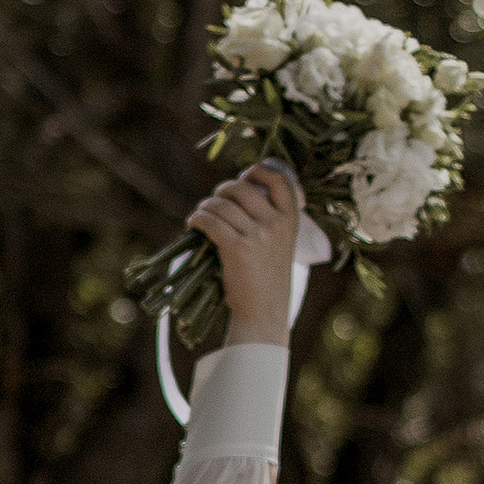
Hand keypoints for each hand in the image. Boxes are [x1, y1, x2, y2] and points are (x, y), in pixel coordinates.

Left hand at [186, 162, 302, 345]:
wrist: (264, 312)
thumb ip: (269, 220)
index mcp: (290, 220)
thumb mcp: (280, 245)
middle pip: (241, 188)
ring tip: (201, 216)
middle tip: (213, 203)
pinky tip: (194, 225)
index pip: (279, 179)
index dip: (258, 170)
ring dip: (205, 206)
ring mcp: (257, 235)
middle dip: (222, 191)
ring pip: (221, 204)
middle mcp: (276, 224)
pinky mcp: (237, 248)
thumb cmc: (267, 281)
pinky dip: (197, 219)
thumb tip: (237, 194)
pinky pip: (210, 221)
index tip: (245, 175)